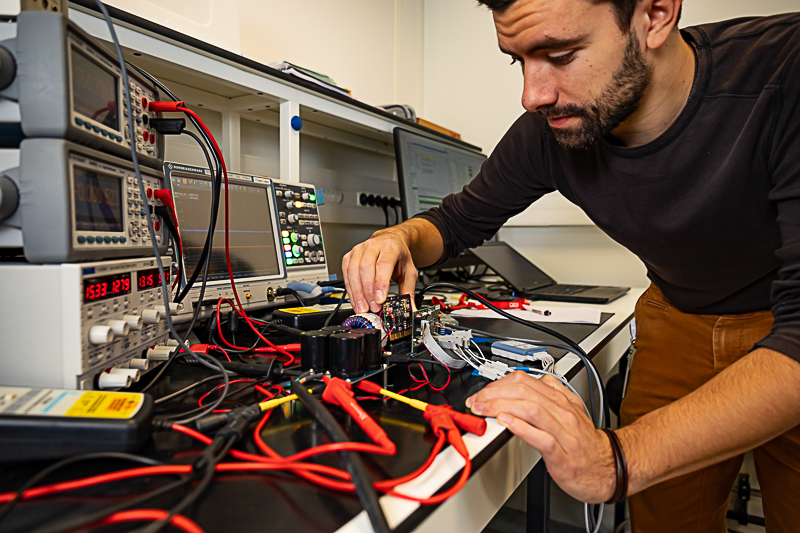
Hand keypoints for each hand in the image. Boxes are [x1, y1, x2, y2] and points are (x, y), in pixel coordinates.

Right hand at [342, 229, 417, 313]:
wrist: (389, 241)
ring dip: (357, 293)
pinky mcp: (349, 257)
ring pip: (353, 272)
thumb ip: (408, 290)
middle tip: (373, 307)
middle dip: (368, 291)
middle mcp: (372, 246)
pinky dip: (350, 291)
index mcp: (390, 247)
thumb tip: (410, 308)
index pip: (383, 264)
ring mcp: (358, 250)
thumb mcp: (409, 271)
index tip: (380, 299)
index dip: (380, 283)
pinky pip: (346, 275)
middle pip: (366, 268)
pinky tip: (356, 301)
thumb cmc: (398, 255)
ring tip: (363, 308)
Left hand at [466, 371, 615, 502]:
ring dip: (501, 406)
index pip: (525, 380)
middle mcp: (562, 411)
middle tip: (476, 402)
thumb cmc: (585, 443)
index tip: (482, 392)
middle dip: (494, 394)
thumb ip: (551, 394)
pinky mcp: (561, 454)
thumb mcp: (570, 410)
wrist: (608, 468)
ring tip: (483, 409)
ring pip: (531, 409)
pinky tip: (505, 422)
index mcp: (561, 399)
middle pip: (525, 391)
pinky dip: (520, 427)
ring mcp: (563, 431)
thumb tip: (530, 381)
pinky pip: (540, 436)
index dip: (498, 384)